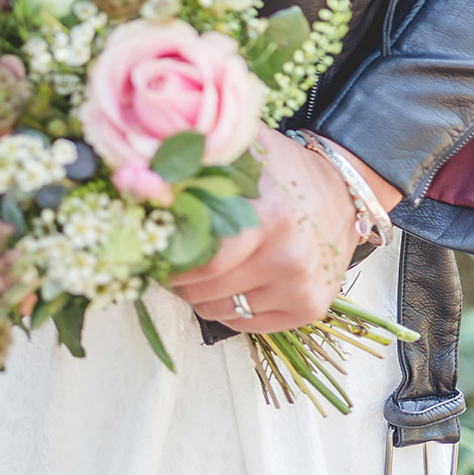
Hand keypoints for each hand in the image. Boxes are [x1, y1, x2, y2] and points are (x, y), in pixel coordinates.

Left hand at [167, 125, 368, 330]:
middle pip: (203, 289)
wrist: (342, 192)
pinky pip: (244, 323)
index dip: (168, 256)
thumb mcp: (239, 151)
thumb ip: (188, 159)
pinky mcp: (310, 308)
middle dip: (176, 276)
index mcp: (269, 219)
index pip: (200, 260)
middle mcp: (289, 259)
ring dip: (197, 293)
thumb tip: (131, 177)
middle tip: (168, 257)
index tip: (153, 245)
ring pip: (217, 310)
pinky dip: (225, 306)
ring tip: (199, 266)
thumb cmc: (282, 171)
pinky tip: (227, 280)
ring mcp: (302, 288)